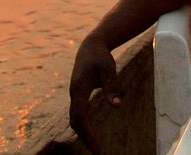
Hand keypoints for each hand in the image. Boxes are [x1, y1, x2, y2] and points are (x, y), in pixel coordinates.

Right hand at [68, 34, 121, 153]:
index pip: (81, 116)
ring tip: (94, 146)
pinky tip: (90, 132)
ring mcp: (74, 94)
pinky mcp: (78, 93)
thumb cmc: (101, 57)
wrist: (91, 46)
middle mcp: (74, 93)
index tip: (96, 145)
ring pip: (75, 118)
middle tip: (97, 151)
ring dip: (83, 132)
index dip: (87, 132)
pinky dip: (82, 124)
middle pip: (75, 120)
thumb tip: (117, 107)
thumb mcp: (109, 70)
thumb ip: (112, 88)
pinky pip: (77, 113)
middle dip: (85, 136)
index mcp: (79, 89)